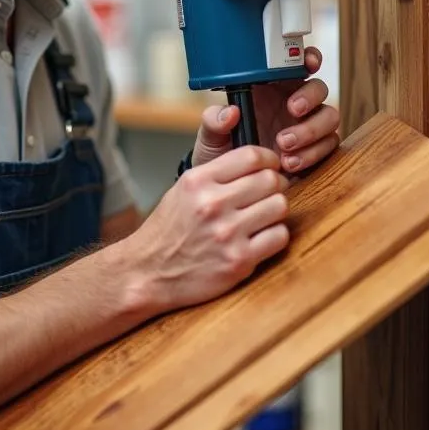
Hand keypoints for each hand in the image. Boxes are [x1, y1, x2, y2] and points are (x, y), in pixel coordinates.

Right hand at [124, 146, 289, 312]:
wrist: (148, 273)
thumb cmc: (168, 231)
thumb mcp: (183, 190)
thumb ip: (217, 174)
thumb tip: (257, 162)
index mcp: (198, 182)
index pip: (252, 156)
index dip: (269, 159)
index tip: (271, 166)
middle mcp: (212, 204)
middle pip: (270, 180)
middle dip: (276, 184)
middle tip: (270, 193)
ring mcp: (227, 233)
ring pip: (279, 206)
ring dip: (275, 211)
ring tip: (262, 217)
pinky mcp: (239, 261)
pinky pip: (279, 236)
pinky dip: (275, 235)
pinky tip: (261, 237)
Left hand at [191, 47, 340, 176]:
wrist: (229, 184)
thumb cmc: (221, 152)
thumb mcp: (210, 136)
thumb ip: (214, 122)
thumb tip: (229, 112)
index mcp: (271, 89)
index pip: (296, 65)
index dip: (309, 59)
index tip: (309, 63)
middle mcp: (293, 104)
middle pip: (319, 89)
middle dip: (310, 97)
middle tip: (291, 110)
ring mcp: (306, 127)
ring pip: (329, 118)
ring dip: (311, 130)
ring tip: (284, 145)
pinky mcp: (314, 150)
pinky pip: (328, 146)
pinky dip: (313, 154)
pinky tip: (290, 162)